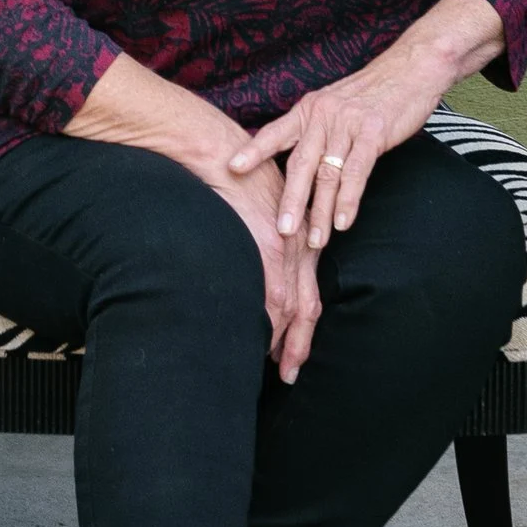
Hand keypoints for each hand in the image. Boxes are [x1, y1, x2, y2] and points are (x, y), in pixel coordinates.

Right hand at [206, 153, 325, 383]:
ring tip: (281, 368)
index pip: (307, 292)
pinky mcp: (272, 246)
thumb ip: (259, 242)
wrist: (218, 152)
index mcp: (297, 239)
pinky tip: (265, 339)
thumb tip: (249, 269)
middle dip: (301, 343)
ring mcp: (289, 247)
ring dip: (290, 340)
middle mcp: (300, 245)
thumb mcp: (254, 214)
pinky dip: (273, 321)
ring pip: (297, 306)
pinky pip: (277, 293)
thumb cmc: (229, 182)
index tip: (292, 353)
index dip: (302, 326)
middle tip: (290, 374)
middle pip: (309, 305)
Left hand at [232, 0, 505, 245]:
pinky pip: (357, 171)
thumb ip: (315, 130)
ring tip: (314, 241)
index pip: (275, 132)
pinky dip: (349, 200)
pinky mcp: (372, 132)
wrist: (410, 69)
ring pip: (328, 174)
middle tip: (281, 233)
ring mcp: (347, 124)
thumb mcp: (334, 104)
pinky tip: (345, 223)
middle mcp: (322, 115)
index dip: (254, 151)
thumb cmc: (371, 93)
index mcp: (309, 109)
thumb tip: (298, 164)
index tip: (232, 168)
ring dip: (322, 212)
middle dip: (290, 201)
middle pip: (300, 164)